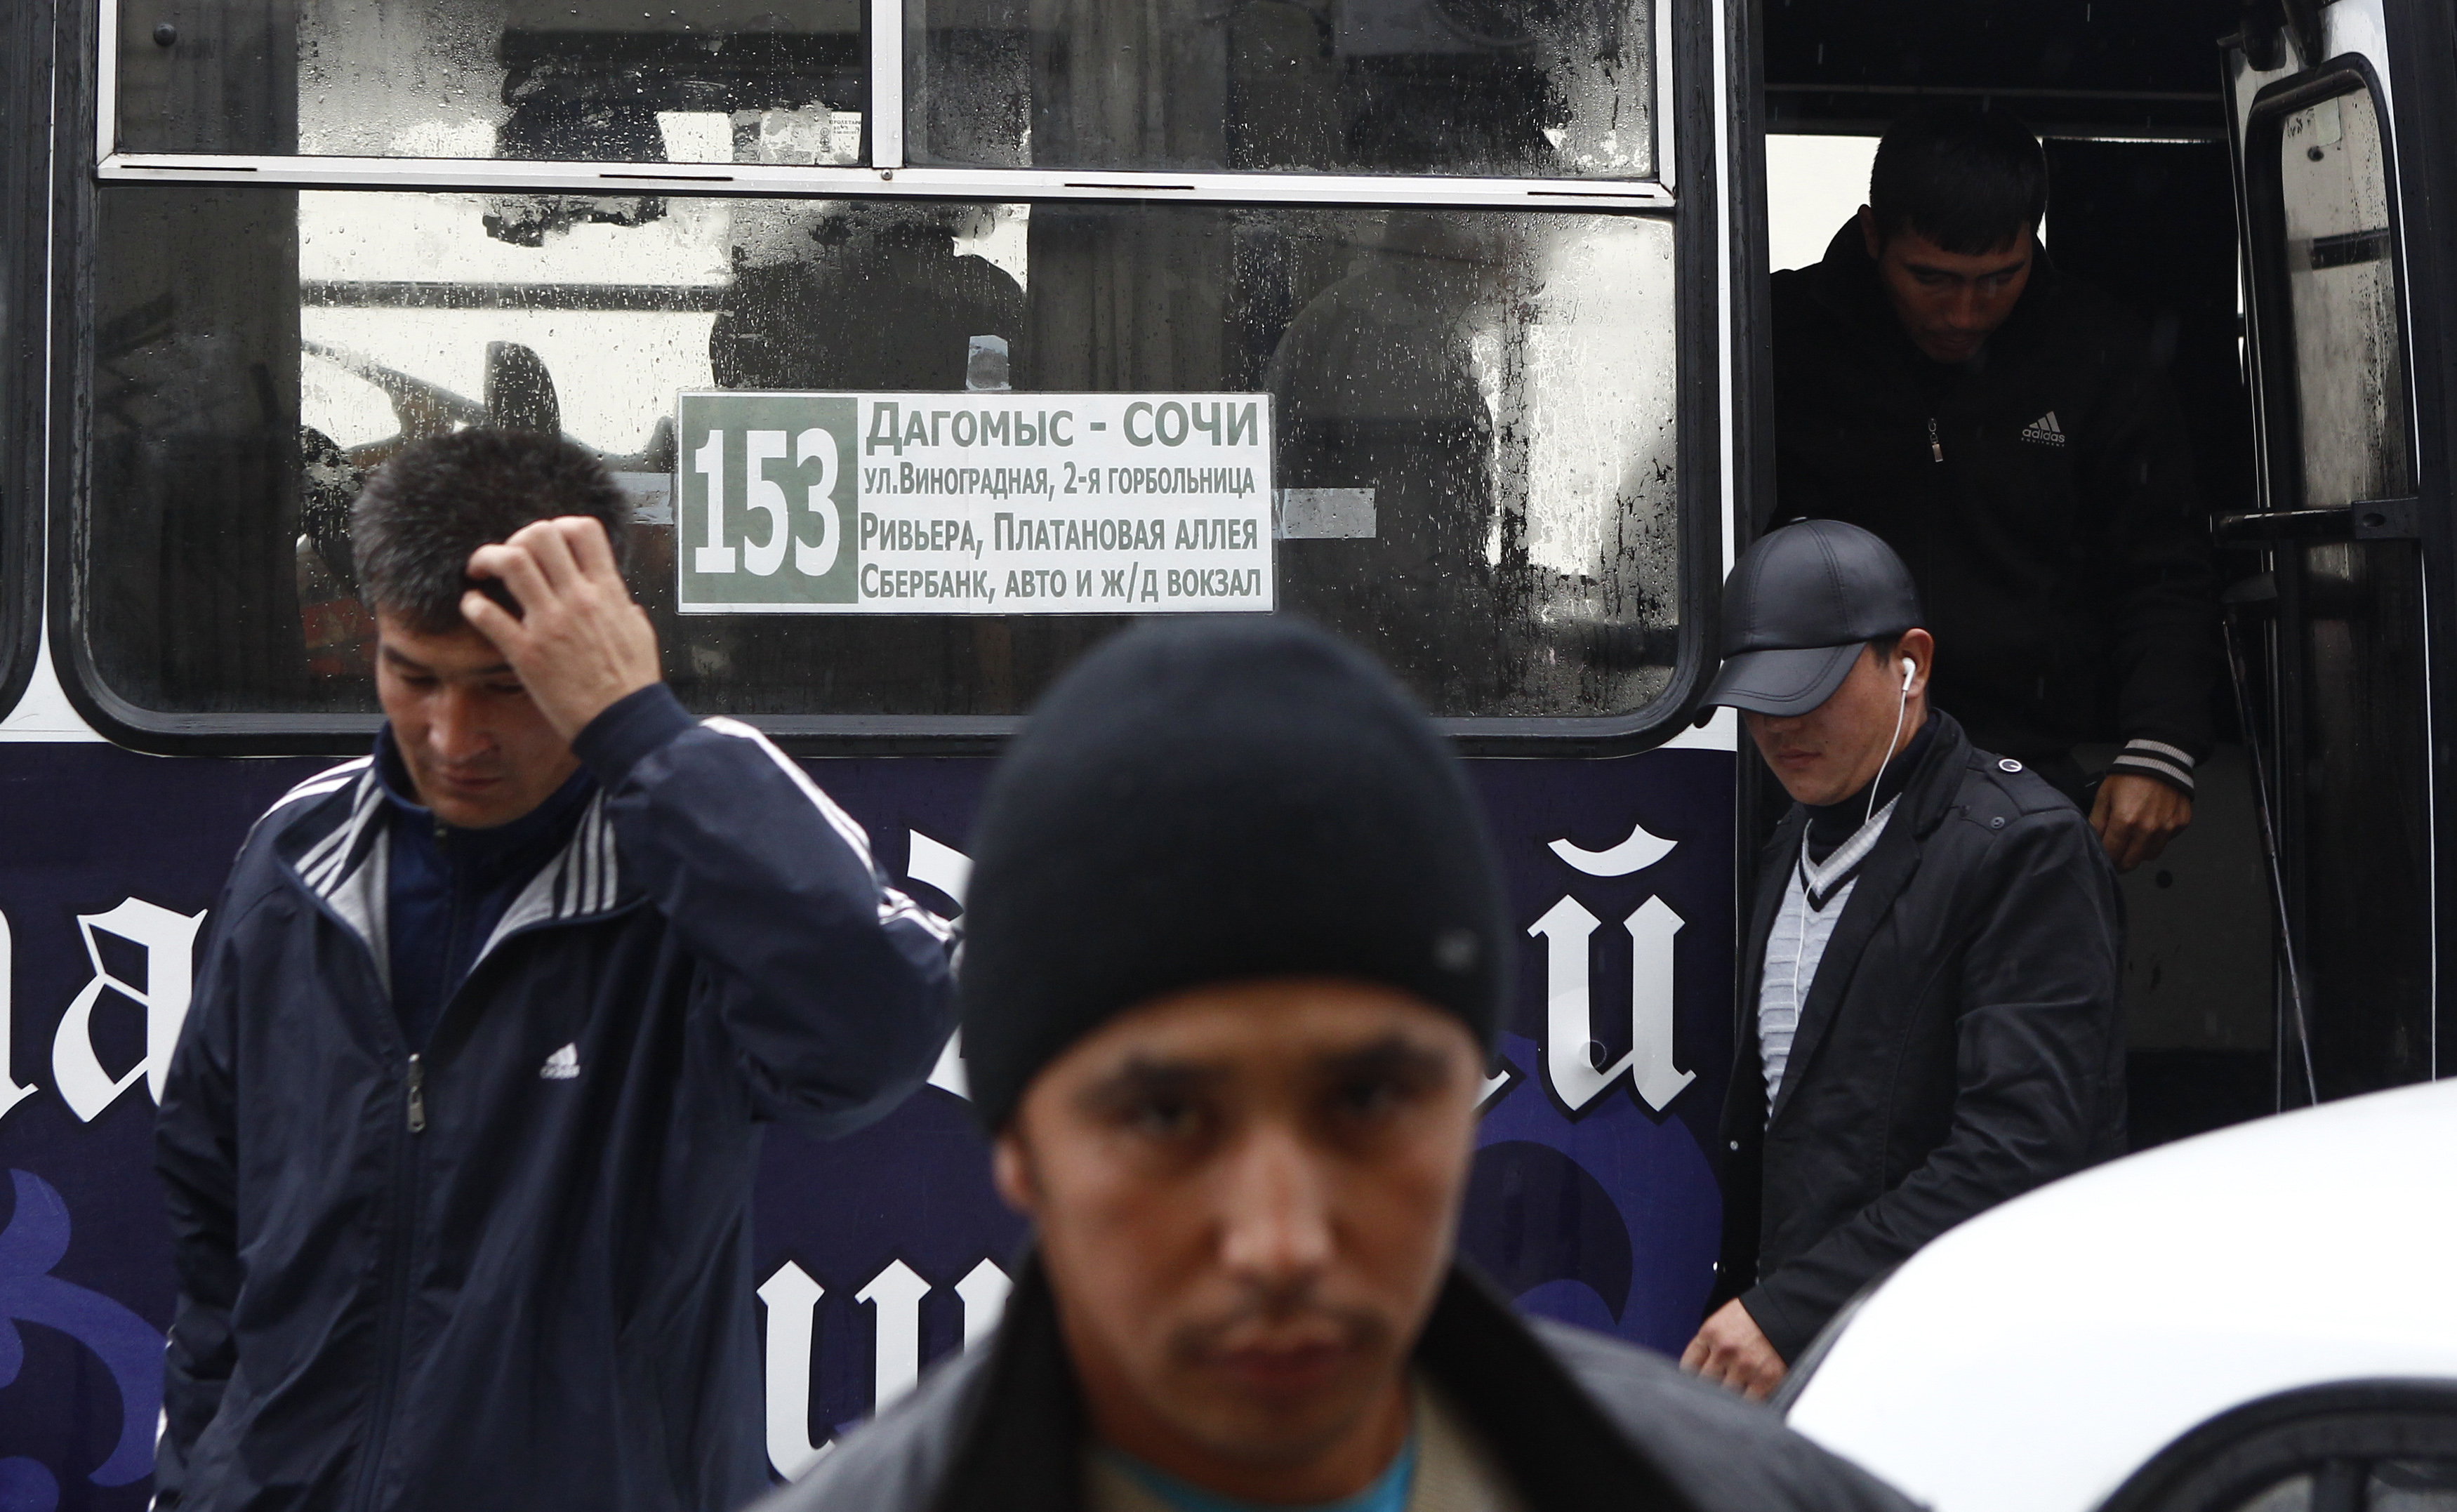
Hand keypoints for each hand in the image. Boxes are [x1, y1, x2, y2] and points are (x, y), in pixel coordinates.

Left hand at [462, 517, 661, 741]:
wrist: (624, 722)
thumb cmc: (633, 683)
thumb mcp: (640, 633)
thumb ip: (624, 608)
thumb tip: (619, 599)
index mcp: (607, 592)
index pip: (583, 530)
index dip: (559, 526)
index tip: (548, 543)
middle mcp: (578, 600)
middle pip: (540, 536)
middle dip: (518, 539)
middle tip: (509, 556)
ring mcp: (550, 624)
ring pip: (512, 562)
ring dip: (488, 558)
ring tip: (481, 571)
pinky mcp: (527, 653)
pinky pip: (488, 614)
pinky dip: (473, 604)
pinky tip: (473, 607)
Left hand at [1681, 1299, 1786, 1400]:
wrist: (1791, 1311)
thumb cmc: (1759, 1315)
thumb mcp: (1726, 1320)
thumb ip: (1710, 1342)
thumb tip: (1697, 1369)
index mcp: (1711, 1333)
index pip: (1689, 1366)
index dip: (1691, 1377)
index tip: (1695, 1383)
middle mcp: (1724, 1350)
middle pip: (1705, 1383)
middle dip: (1709, 1387)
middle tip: (1716, 1391)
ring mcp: (1745, 1366)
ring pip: (1726, 1395)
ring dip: (1729, 1397)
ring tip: (1734, 1395)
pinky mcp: (1766, 1380)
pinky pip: (1749, 1402)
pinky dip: (1749, 1403)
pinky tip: (1750, 1398)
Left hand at [2090, 772, 2191, 872]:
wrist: (2160, 760)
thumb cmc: (2128, 777)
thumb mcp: (2104, 796)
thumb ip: (2097, 822)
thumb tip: (2093, 842)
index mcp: (2126, 822)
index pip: (2112, 854)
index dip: (2105, 859)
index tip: (2103, 859)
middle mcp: (2148, 830)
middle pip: (2132, 862)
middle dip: (2120, 863)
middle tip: (2116, 856)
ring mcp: (2167, 829)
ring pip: (2150, 856)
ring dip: (2139, 853)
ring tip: (2133, 841)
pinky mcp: (2181, 824)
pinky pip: (2166, 842)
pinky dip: (2157, 840)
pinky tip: (2151, 827)